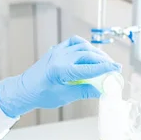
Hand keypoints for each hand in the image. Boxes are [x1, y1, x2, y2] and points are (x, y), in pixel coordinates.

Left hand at [0, 35, 121, 117]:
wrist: (24, 90)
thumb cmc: (40, 95)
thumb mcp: (64, 96)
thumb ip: (84, 91)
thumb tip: (102, 90)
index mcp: (60, 69)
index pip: (88, 68)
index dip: (105, 68)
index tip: (117, 69)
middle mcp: (59, 57)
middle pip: (88, 54)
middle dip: (103, 60)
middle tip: (114, 67)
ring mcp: (57, 51)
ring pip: (82, 46)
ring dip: (96, 52)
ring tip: (104, 62)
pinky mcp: (56, 50)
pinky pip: (74, 43)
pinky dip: (85, 46)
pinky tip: (90, 54)